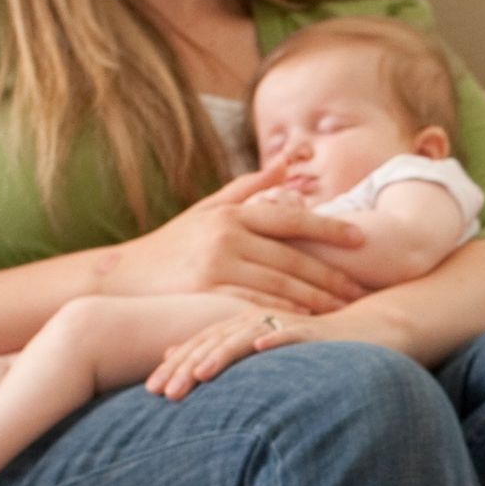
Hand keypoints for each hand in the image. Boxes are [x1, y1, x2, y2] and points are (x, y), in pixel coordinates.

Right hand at [98, 168, 369, 314]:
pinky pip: (254, 308)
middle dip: (331, 275)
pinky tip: (307, 325)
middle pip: (292, 258)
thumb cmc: (173, 245)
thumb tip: (290, 160)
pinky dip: (283, 316)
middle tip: (363, 288)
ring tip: (345, 310)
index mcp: (232, 214)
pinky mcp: (205, 295)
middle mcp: (227, 236)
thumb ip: (251, 187)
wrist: (121, 278)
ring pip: (279, 285)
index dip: (329, 230)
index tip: (362, 239)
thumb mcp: (208, 209)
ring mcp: (215, 267)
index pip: (291, 219)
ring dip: (316, 299)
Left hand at [147, 304, 311, 399]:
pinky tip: (260, 348)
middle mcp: (256, 320)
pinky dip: (276, 339)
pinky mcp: (313, 331)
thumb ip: (212, 350)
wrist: (359, 330)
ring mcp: (284, 324)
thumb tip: (169, 354)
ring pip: (246, 338)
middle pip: (215, 342)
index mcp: (238, 325)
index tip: (150, 391)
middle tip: (164, 393)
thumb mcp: (253, 348)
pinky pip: (292, 334)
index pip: (199, 345)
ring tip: (200, 374)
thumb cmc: (302, 346)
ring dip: (222, 355)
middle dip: (188, 366)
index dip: (175, 365)